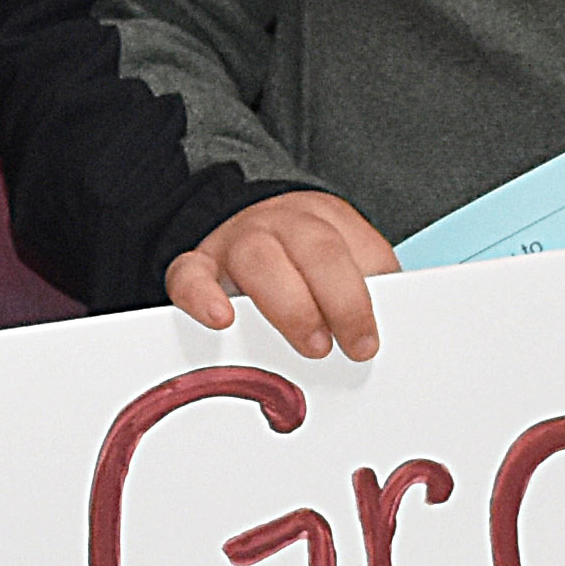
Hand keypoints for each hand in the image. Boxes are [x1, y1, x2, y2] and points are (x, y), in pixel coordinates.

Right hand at [169, 192, 397, 361]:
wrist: (244, 229)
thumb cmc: (301, 264)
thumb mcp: (344, 266)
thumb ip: (363, 293)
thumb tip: (374, 340)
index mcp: (326, 218)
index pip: (355, 248)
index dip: (366, 296)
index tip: (370, 340)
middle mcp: (283, 222)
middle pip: (317, 249)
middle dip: (342, 301)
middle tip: (354, 347)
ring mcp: (237, 240)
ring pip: (261, 258)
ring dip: (291, 306)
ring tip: (313, 346)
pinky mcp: (198, 264)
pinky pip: (190, 274)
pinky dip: (202, 296)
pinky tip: (221, 319)